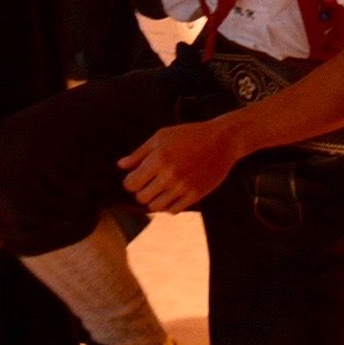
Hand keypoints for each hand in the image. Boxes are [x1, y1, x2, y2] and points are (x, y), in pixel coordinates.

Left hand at [119, 118, 242, 213]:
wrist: (222, 140)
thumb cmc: (189, 135)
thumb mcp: (162, 136)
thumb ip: (139, 153)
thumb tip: (121, 166)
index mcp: (159, 159)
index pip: (131, 183)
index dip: (130, 182)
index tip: (136, 177)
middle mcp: (169, 175)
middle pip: (141, 197)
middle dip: (141, 191)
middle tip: (149, 183)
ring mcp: (183, 187)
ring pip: (155, 207)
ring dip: (154, 200)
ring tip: (160, 190)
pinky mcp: (195, 194)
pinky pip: (173, 210)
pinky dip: (169, 205)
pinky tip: (172, 194)